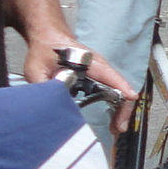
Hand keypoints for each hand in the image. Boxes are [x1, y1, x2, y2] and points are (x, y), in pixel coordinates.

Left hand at [23, 34, 139, 133]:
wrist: (47, 39)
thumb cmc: (44, 51)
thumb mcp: (37, 69)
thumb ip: (44, 84)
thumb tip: (55, 100)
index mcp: (89, 63)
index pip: (111, 77)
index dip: (122, 89)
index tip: (130, 101)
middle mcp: (100, 68)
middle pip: (120, 88)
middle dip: (123, 109)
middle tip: (117, 129)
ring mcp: (100, 74)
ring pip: (118, 92)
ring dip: (120, 111)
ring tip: (115, 129)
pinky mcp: (97, 80)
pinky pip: (111, 94)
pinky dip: (114, 108)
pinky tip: (111, 122)